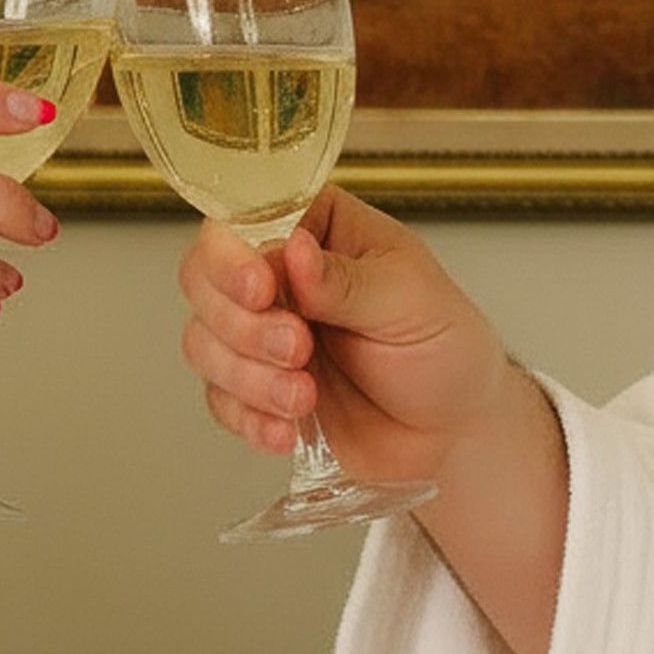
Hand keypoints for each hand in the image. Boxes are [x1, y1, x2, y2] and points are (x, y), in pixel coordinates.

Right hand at [178, 185, 511, 483]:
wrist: (451, 429)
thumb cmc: (442, 347)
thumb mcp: (408, 301)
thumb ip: (345, 280)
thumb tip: (294, 250)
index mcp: (315, 229)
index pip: (240, 221)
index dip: (234, 258)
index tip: (262, 291)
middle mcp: (277, 275)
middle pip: (203, 280)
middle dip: (242, 326)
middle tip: (298, 350)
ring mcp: (259, 333)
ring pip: (202, 343)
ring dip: (247, 378)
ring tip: (305, 399)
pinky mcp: (254, 390)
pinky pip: (219, 400)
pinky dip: (247, 418)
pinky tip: (286, 432)